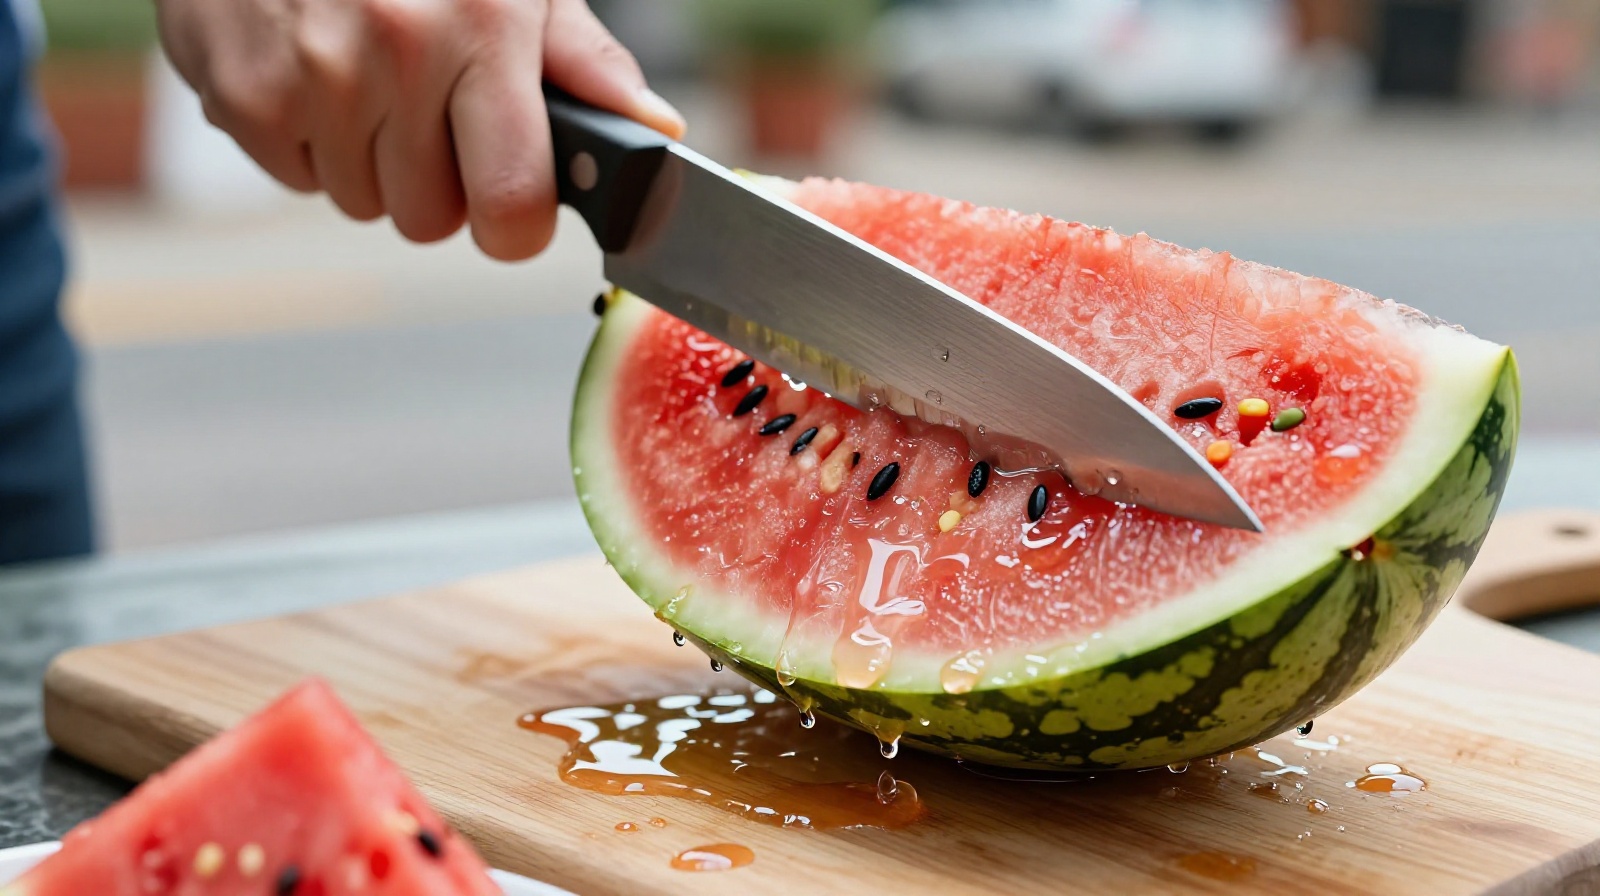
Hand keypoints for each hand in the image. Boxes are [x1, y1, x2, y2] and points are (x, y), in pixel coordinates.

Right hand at [156, 0, 684, 259]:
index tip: (511, 203)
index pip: (514, 204)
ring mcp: (314, 76)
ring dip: (368, 160)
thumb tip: (656, 132)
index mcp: (483, 27)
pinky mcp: (245, 94)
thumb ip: (583, 61)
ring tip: (362, 75)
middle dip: (434, 181)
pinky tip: (311, 69)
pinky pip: (297, 179)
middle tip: (423, 106)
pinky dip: (305, 141)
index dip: (515, 224)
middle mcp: (399, 52)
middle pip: (431, 219)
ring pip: (364, 204)